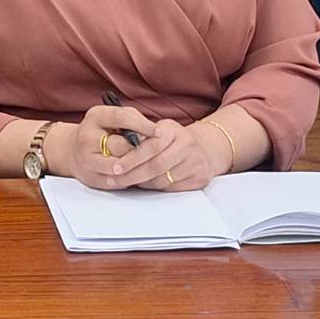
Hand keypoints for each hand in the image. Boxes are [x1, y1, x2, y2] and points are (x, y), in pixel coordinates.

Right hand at [56, 104, 160, 188]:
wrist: (73, 151)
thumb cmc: (102, 131)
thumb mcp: (113, 118)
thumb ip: (132, 119)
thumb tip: (153, 132)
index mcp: (95, 117)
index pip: (121, 117)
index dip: (142, 125)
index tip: (159, 132)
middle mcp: (87, 137)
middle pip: (122, 146)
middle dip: (142, 150)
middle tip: (159, 152)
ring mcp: (86, 159)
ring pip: (120, 167)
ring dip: (138, 167)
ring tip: (150, 164)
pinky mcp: (91, 177)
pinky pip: (117, 181)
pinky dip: (130, 178)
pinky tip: (139, 174)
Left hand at [106, 119, 229, 191]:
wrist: (205, 149)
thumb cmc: (172, 140)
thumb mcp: (158, 130)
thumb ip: (139, 136)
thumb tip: (114, 148)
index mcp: (173, 130)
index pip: (150, 146)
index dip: (131, 158)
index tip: (115, 167)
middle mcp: (187, 145)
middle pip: (156, 165)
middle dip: (132, 175)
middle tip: (114, 180)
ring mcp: (195, 163)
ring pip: (162, 179)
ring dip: (142, 182)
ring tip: (127, 181)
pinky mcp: (199, 179)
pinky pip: (171, 188)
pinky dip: (155, 188)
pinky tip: (145, 184)